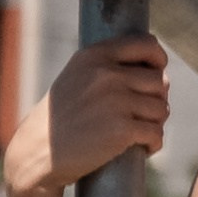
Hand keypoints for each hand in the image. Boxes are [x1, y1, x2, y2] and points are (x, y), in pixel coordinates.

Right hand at [7, 37, 169, 196]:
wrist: (36, 152)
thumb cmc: (61, 118)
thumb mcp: (77, 78)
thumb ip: (109, 68)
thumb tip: (158, 72)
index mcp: (95, 56)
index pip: (147, 44)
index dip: (159, 60)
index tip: (157, 73)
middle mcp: (107, 74)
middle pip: (160, 81)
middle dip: (157, 99)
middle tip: (143, 115)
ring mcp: (115, 101)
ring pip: (162, 109)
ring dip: (155, 124)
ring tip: (139, 132)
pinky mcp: (121, 129)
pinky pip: (156, 133)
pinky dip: (153, 144)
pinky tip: (142, 147)